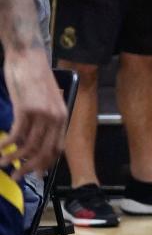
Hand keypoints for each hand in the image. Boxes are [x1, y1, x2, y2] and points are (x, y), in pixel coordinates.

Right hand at [0, 46, 63, 178]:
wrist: (28, 56)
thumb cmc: (35, 78)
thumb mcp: (47, 100)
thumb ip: (45, 119)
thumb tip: (35, 139)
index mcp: (63, 116)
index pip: (57, 148)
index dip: (45, 164)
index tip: (35, 174)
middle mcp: (56, 117)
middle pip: (44, 151)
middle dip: (29, 168)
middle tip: (16, 177)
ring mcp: (42, 114)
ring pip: (28, 146)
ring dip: (13, 158)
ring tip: (3, 164)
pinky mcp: (26, 109)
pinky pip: (16, 134)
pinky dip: (6, 145)